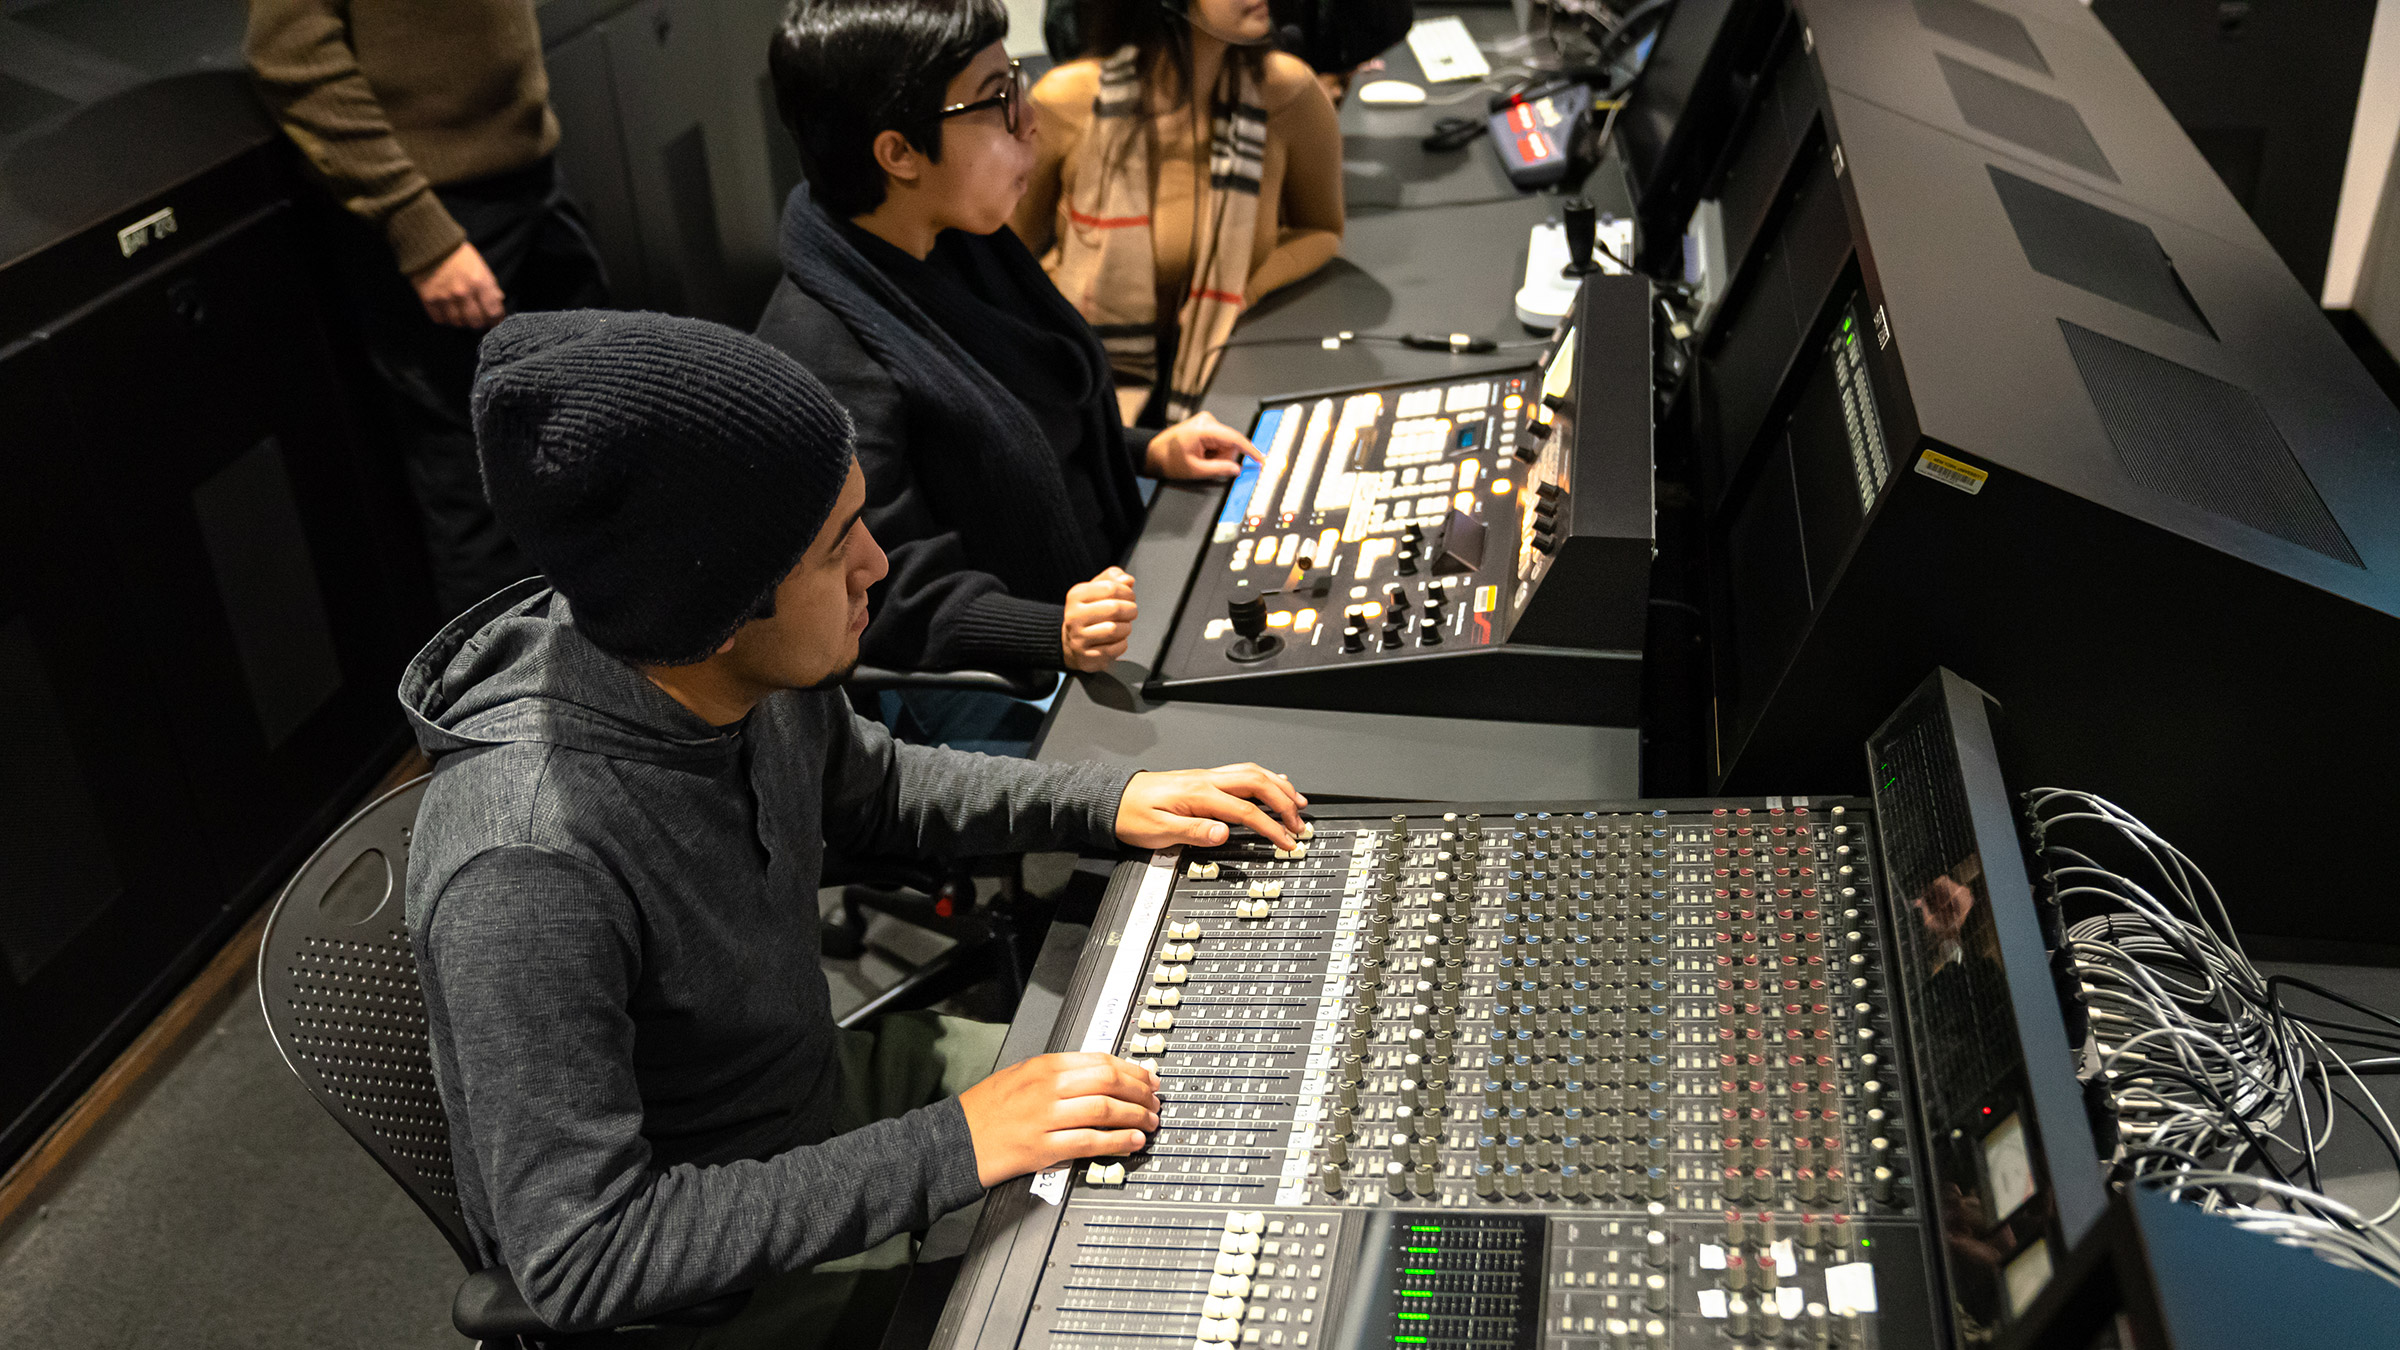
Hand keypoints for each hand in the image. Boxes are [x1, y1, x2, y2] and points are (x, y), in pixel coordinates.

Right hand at [414, 242, 506, 328]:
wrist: (430, 245)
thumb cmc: (459, 255)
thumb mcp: (481, 266)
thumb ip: (490, 286)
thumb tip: (498, 301)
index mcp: (479, 282)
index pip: (493, 312)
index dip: (496, 320)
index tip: (495, 321)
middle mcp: (463, 292)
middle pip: (475, 322)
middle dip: (480, 323)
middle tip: (479, 320)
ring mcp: (445, 297)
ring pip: (458, 323)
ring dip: (462, 322)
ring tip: (463, 315)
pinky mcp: (429, 299)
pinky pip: (440, 319)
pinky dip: (445, 319)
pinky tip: (448, 312)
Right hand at [959, 1052, 1160, 1186]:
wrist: (953, 1140)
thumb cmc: (985, 1111)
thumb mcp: (1020, 1076)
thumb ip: (1058, 1073)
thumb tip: (1101, 1075)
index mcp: (1043, 1066)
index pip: (1100, 1060)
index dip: (1132, 1070)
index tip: (1148, 1078)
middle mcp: (1046, 1087)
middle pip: (1109, 1081)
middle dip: (1140, 1092)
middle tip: (1154, 1102)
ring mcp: (1045, 1117)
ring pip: (1105, 1110)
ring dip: (1135, 1117)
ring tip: (1149, 1123)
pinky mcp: (1043, 1148)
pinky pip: (1091, 1142)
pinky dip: (1117, 1142)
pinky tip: (1131, 1143)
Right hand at [1063, 566, 1135, 671]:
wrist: (1070, 642)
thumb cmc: (1089, 613)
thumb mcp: (1096, 590)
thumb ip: (1112, 579)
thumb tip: (1127, 579)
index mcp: (1076, 595)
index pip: (1110, 588)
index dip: (1127, 592)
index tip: (1129, 597)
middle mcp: (1074, 616)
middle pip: (1114, 608)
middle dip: (1130, 610)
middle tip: (1131, 612)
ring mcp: (1079, 638)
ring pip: (1114, 629)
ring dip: (1126, 627)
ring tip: (1123, 626)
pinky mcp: (1086, 656)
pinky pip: (1115, 649)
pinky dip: (1122, 644)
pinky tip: (1116, 640)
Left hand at [1116, 763, 1306, 850]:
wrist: (1113, 799)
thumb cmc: (1132, 815)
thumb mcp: (1158, 830)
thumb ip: (1194, 831)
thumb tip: (1223, 834)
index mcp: (1199, 794)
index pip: (1246, 811)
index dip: (1271, 828)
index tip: (1286, 842)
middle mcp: (1206, 780)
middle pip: (1258, 784)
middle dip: (1284, 803)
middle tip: (1299, 823)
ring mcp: (1206, 777)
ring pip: (1253, 773)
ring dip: (1279, 786)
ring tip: (1298, 801)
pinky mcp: (1203, 779)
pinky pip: (1241, 773)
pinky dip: (1263, 778)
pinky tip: (1272, 783)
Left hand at [1143, 411, 1258, 480]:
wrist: (1154, 453)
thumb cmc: (1168, 459)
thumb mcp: (1195, 470)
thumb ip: (1219, 470)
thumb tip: (1237, 469)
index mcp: (1203, 429)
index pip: (1234, 438)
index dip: (1250, 450)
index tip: (1260, 459)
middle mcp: (1207, 421)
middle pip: (1231, 443)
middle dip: (1223, 457)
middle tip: (1205, 464)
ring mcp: (1207, 422)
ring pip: (1226, 444)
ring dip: (1217, 455)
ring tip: (1200, 458)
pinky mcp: (1207, 426)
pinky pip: (1220, 442)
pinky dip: (1213, 452)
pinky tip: (1201, 453)